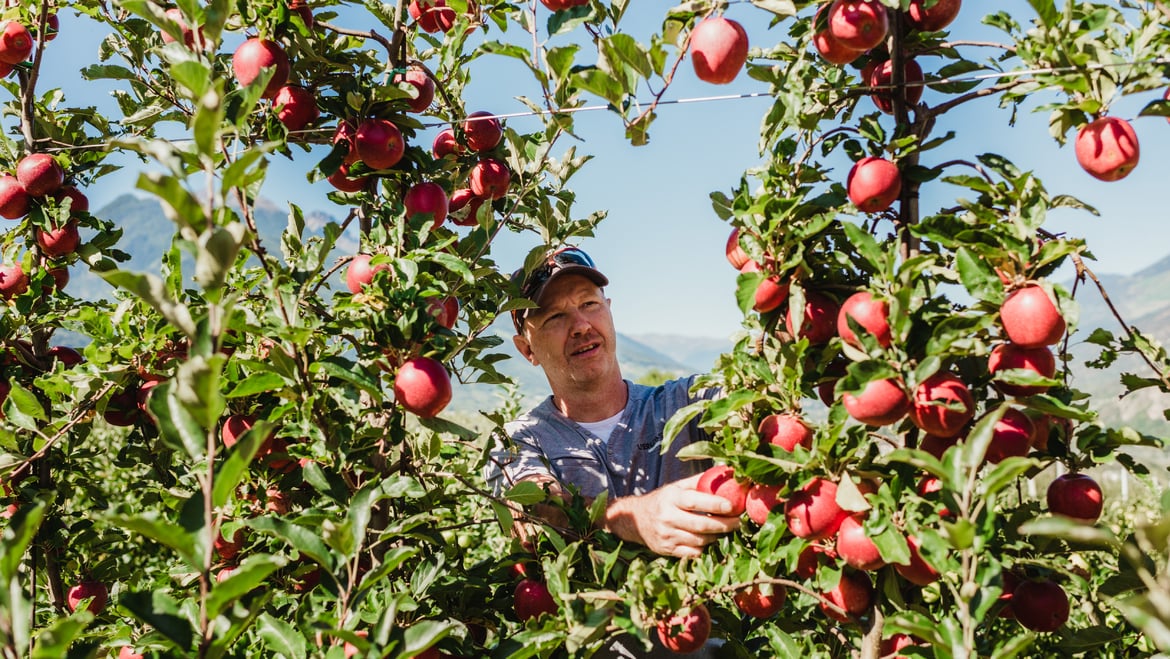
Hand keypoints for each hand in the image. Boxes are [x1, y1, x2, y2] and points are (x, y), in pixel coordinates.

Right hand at [600, 474, 741, 557]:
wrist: (636, 520)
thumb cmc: (663, 500)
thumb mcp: (677, 487)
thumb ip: (699, 481)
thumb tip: (725, 471)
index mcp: (671, 498)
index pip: (696, 502)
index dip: (715, 505)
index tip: (732, 506)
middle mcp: (667, 517)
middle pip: (701, 525)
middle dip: (724, 525)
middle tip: (738, 522)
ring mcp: (667, 536)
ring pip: (700, 540)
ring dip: (717, 536)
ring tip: (726, 530)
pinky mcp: (668, 550)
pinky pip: (693, 552)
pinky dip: (705, 547)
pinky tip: (710, 539)